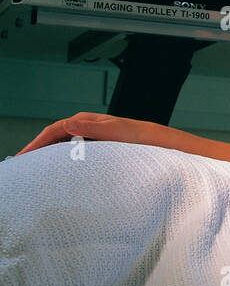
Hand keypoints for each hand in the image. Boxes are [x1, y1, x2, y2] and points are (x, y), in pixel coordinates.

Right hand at [17, 112, 152, 154]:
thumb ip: (89, 128)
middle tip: (22, 162)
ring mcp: (87, 134)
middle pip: (53, 136)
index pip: (53, 130)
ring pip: (60, 143)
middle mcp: (83, 125)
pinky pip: (70, 148)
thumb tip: (68, 125)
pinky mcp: (92, 143)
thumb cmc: (134, 135)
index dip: (37, 142)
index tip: (25, 154)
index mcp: (84, 120)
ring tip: (33, 165)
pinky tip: (54, 165)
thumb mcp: (111, 131)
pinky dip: (59, 156)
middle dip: (36, 147)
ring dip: (46, 152)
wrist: (151, 139)